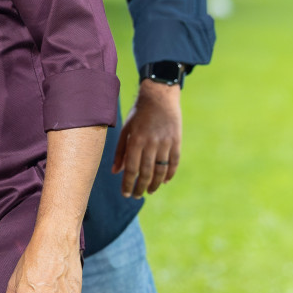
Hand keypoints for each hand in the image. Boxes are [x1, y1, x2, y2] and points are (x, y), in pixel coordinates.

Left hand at [112, 80, 182, 197]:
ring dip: (155, 184)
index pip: (131, 169)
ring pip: (161, 170)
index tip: (125, 194)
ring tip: (149, 191)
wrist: (159, 97)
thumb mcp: (126, 129)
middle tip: (137, 196)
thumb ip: (120, 151)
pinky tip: (165, 181)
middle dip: (140, 187)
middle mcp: (151, 143)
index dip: (128, 184)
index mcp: (136, 140)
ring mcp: (165, 142)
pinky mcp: (176, 141)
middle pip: (146, 172)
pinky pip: (174, 162)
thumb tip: (115, 172)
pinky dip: (170, 174)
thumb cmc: (138, 114)